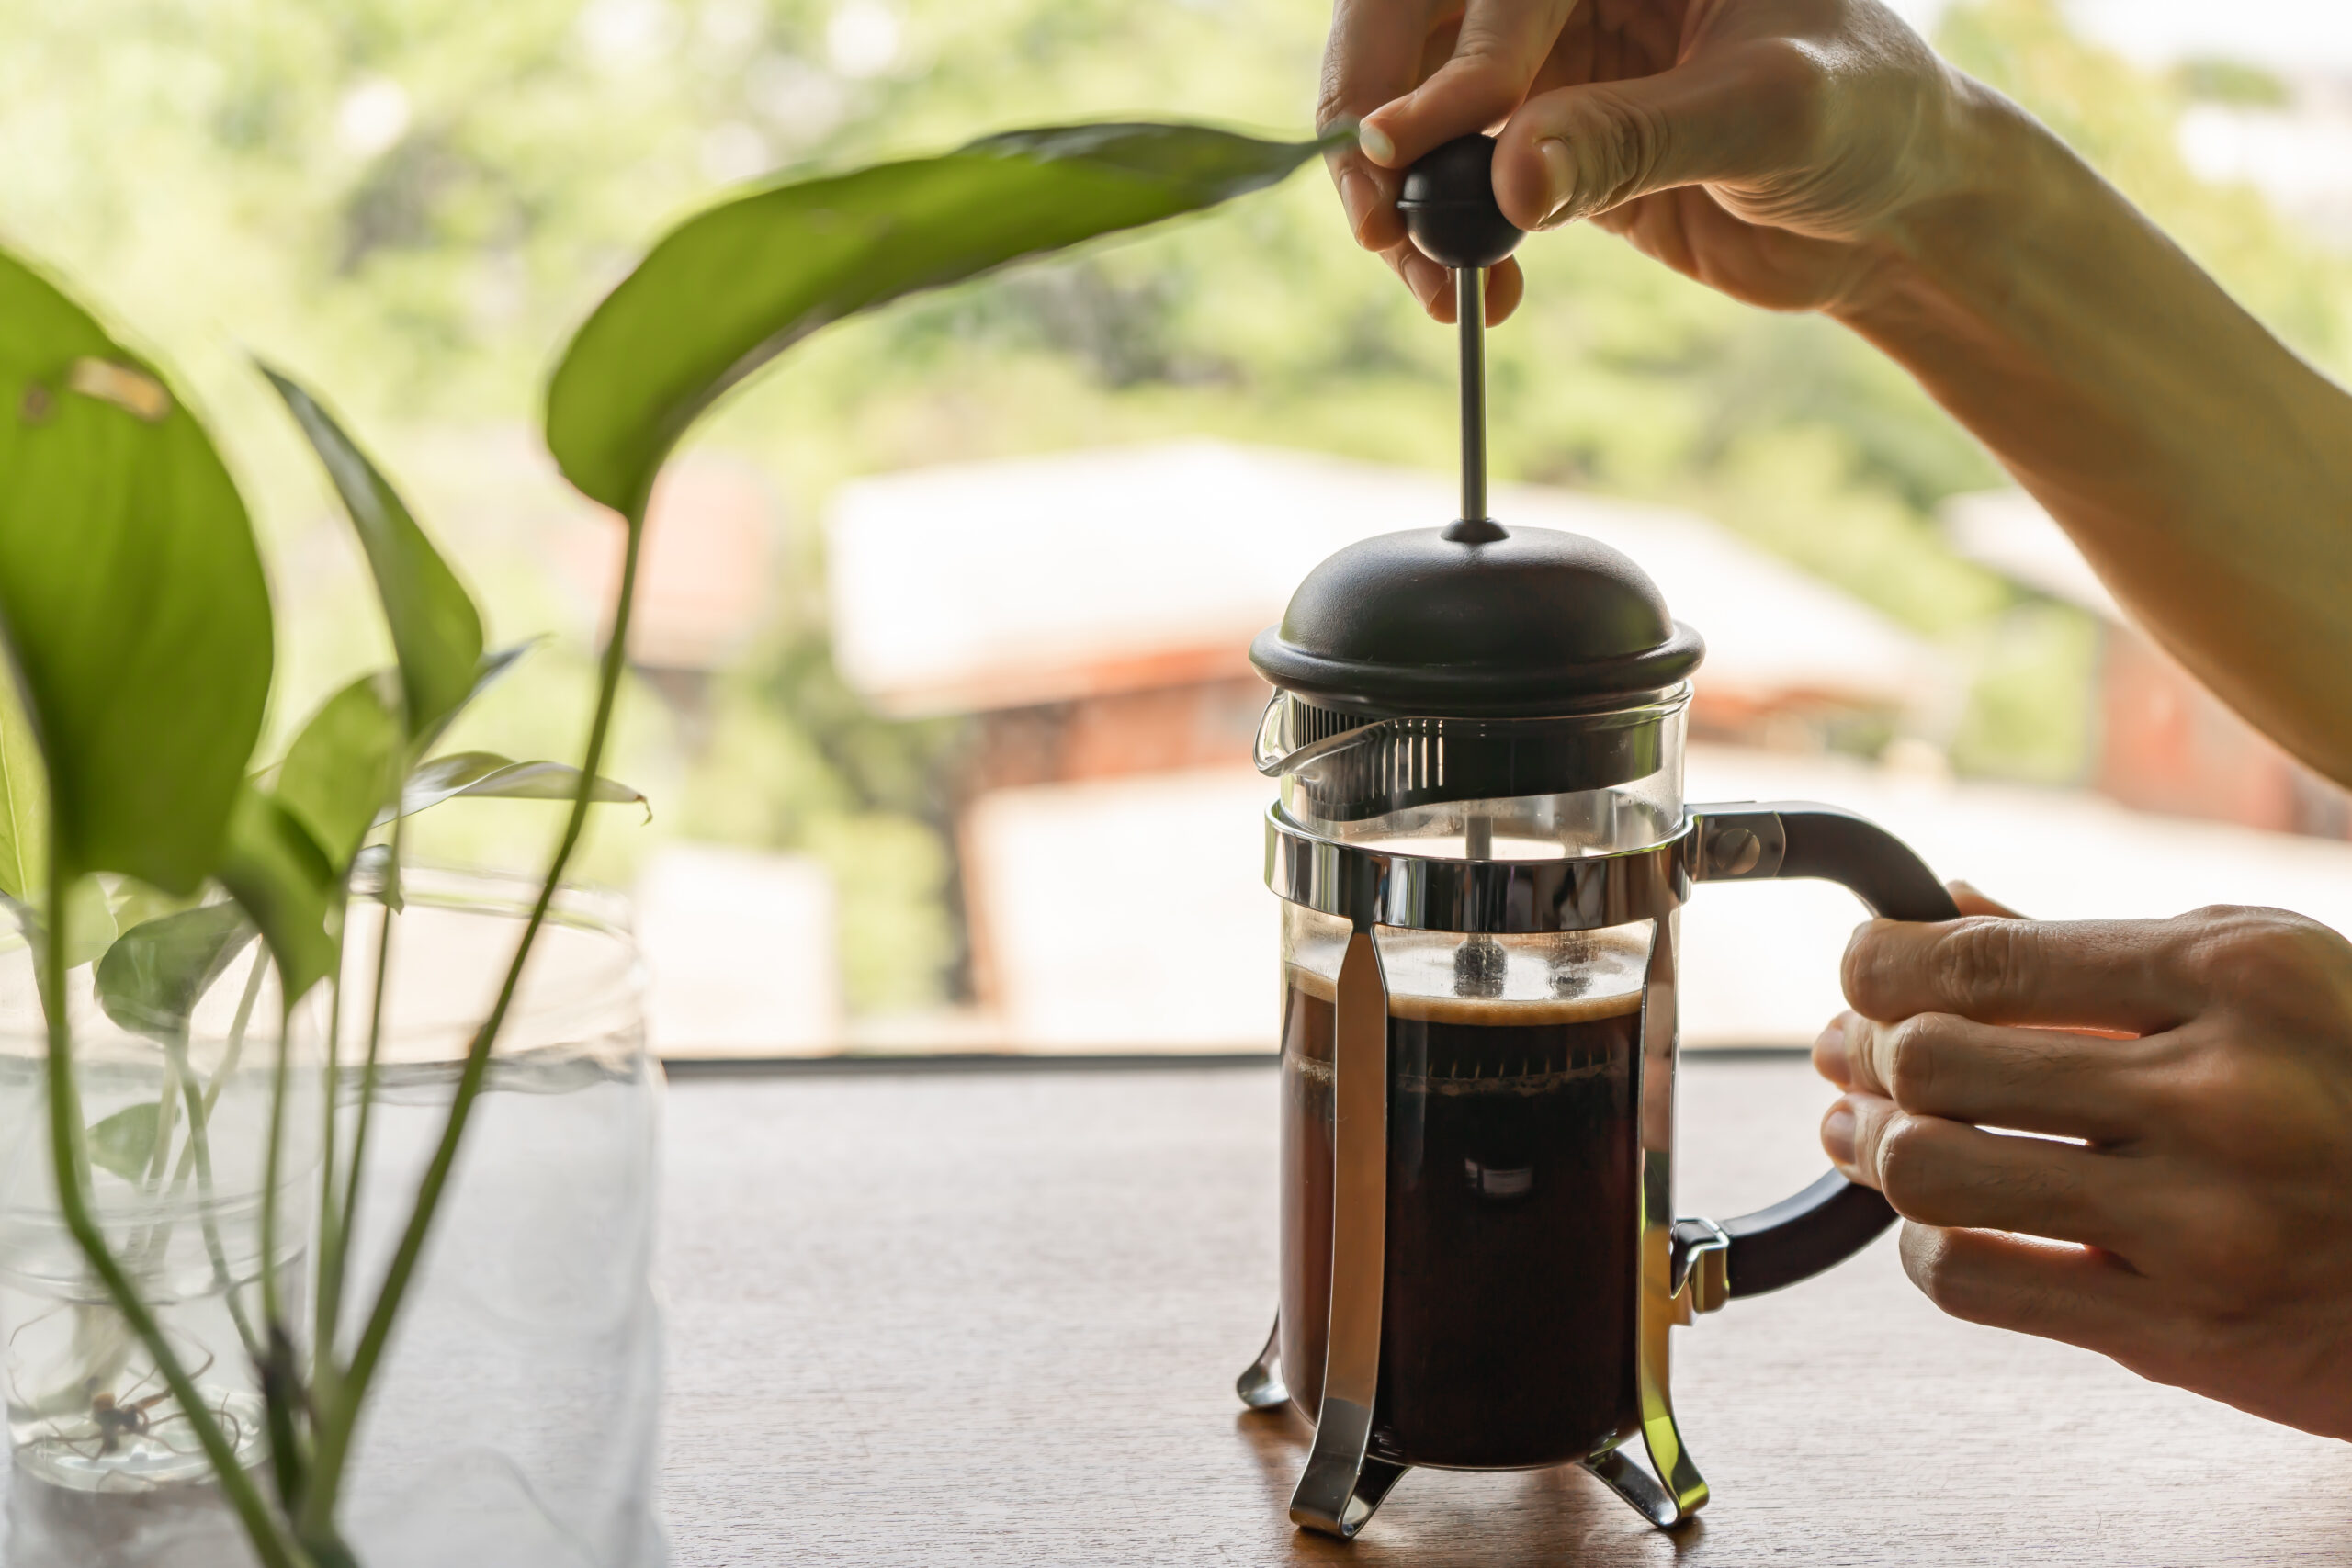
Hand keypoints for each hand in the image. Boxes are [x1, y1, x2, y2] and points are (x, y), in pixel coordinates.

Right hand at [1318, 0, 1977, 322]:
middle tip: (1374, 214)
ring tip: (1423, 276)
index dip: (1452, 60)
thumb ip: (1635, 137)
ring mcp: (1550, 66)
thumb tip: (1508, 176)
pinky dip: (1442, 242)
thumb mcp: (1769, 114)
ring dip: (1400, 197)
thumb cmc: (1872, 116)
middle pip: (1420, 22)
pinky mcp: (1545, 148)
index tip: (1414, 148)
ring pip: (1419, 109)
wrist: (1898, 209)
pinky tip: (1468, 293)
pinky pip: (1456, 186)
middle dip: (1376, 115)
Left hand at [1814, 885, 2351, 1437]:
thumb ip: (2097, 952)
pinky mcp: (2187, 1329)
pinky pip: (1976, 1282)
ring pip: (1933, 1173)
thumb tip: (1942, 905)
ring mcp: (2206, 1218)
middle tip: (1847, 1055)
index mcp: (2240, 975)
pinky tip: (1940, 1222)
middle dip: (1862, 1053)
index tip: (1858, 971)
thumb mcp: (2274, 979)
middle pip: (1936, 1061)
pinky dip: (1926, 1247)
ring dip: (1875, 1150)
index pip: (1984, 959)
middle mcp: (2221, 1091)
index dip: (1877, 964)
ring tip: (1868, 1132)